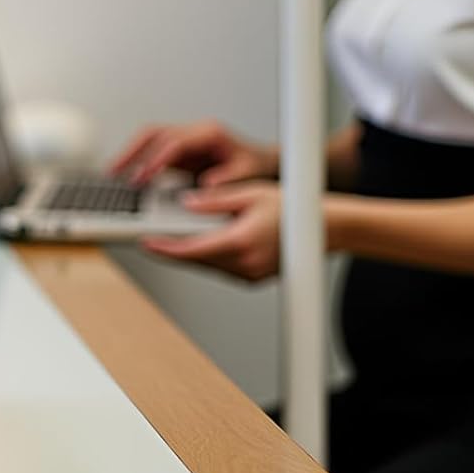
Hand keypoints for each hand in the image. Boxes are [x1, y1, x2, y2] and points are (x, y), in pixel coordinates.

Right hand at [109, 118, 277, 187]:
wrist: (263, 162)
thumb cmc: (255, 166)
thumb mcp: (246, 174)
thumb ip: (226, 180)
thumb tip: (205, 186)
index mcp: (209, 133)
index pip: (174, 142)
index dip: (156, 159)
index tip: (143, 176)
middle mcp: (194, 132)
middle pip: (154, 133)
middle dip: (132, 151)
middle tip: (117, 171)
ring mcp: (186, 138)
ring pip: (149, 137)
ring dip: (130, 153)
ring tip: (115, 171)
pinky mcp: (181, 149)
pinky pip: (153, 149)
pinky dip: (138, 159)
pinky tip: (129, 173)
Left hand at [141, 181, 281, 281]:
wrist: (326, 229)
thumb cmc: (293, 210)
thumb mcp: (249, 194)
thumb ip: (214, 201)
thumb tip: (187, 203)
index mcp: (241, 242)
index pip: (193, 250)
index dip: (166, 249)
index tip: (147, 244)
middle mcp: (245, 264)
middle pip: (196, 261)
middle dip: (171, 251)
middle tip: (148, 240)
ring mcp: (251, 274)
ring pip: (208, 267)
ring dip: (188, 254)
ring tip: (168, 239)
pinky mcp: (254, 278)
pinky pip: (222, 269)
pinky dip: (207, 257)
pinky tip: (197, 244)